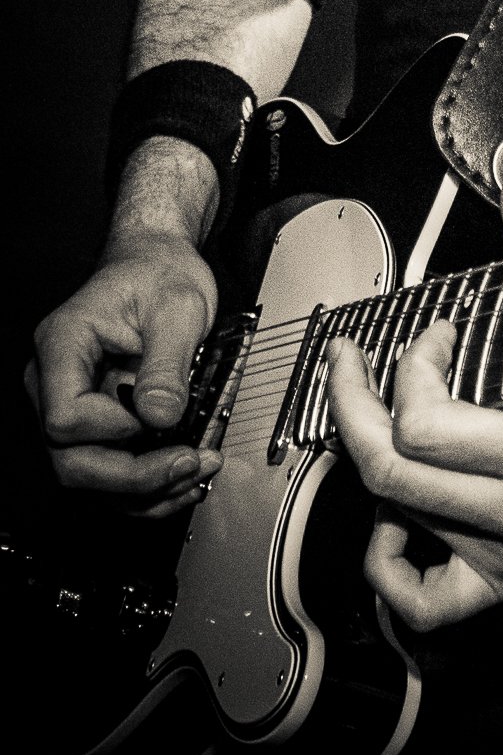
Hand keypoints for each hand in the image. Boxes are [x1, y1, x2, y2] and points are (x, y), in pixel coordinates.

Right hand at [26, 234, 223, 517]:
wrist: (156, 265)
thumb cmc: (159, 274)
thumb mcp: (177, 306)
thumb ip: (167, 362)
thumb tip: (161, 416)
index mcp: (63, 345)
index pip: (65, 417)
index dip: (114, 430)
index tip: (159, 415)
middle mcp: (54, 383)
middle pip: (71, 461)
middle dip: (134, 476)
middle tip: (190, 463)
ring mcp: (73, 408)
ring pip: (90, 477)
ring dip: (146, 490)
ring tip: (196, 471)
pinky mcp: (95, 425)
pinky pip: (109, 471)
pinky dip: (147, 486)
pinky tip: (183, 477)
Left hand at [327, 140, 502, 630]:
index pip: (425, 424)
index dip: (411, 366)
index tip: (436, 330)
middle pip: (392, 472)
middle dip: (355, 404)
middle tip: (355, 361)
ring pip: (401, 518)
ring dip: (372, 463)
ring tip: (373, 418)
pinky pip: (431, 605)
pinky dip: (393, 572)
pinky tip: (392, 522)